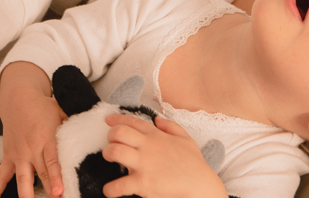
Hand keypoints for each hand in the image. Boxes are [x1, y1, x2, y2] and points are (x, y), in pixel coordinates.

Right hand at [0, 62, 66, 197]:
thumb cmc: (42, 107)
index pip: (52, 162)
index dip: (56, 178)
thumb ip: (72, 125)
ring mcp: (19, 153)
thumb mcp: (60, 112)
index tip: (59, 191)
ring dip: (26, 194)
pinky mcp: (9, 155)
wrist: (18, 99)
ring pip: (22, 178)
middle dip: (48, 191)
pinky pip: (2, 174)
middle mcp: (32, 148)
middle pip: (40, 174)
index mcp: (47, 138)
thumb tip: (90, 131)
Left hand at [102, 114, 227, 197]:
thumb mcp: (186, 139)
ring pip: (114, 152)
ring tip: (110, 160)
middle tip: (111, 143)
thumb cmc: (194, 164)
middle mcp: (147, 147)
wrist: (200, 187)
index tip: (108, 121)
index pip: (132, 122)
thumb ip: (171, 126)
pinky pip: (119, 185)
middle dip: (110, 136)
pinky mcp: (142, 183)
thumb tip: (158, 119)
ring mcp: (143, 165)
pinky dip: (110, 189)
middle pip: (118, 133)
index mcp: (156, 136)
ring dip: (107, 154)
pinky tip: (109, 190)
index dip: (116, 119)